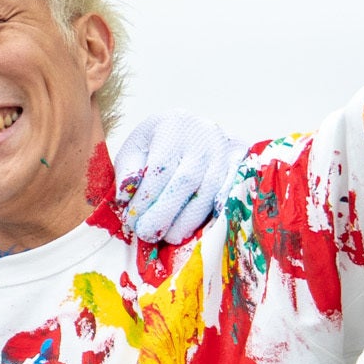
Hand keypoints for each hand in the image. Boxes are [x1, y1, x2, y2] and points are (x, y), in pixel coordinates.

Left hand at [110, 110, 241, 243]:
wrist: (190, 128)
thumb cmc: (156, 142)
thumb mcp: (134, 148)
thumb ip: (127, 171)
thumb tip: (126, 198)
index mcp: (173, 126)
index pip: (160, 168)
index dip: (146, 199)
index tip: (133, 220)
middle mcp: (203, 136)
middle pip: (187, 180)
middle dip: (166, 213)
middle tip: (148, 234)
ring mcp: (225, 151)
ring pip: (210, 190)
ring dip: (188, 219)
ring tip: (169, 237)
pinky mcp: (238, 165)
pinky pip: (227, 193)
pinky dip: (210, 215)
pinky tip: (193, 229)